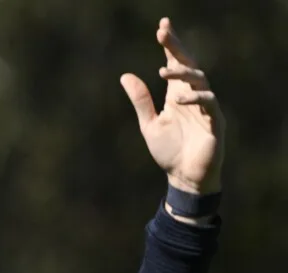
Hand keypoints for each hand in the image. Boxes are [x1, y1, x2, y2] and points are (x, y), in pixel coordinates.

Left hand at [119, 17, 224, 194]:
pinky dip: (196, 98)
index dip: (170, 45)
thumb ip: (141, 101)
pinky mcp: (214, 122)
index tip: (162, 27)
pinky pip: (209, 103)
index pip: (176, 63)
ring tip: (163, 70)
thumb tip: (125, 76)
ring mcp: (205, 107)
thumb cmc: (169, 151)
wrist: (184, 178)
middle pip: (188, 64)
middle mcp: (192, 96)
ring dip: (183, 73)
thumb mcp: (149, 124)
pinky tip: (180, 99)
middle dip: (177, 47)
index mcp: (177, 94)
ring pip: (200, 79)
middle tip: (163, 32)